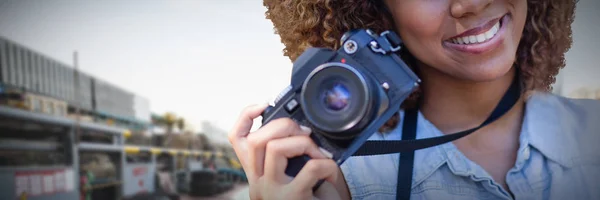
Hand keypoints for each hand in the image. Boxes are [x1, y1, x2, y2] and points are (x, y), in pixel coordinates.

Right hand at [228, 104, 350, 199]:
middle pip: (257, 139)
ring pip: (276, 148)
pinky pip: (311, 168)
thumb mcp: (291, 176)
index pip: (237, 139)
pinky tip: (331, 173)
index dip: (246, 116)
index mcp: (256, 174)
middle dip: (284, 126)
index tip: (264, 105)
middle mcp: (258, 183)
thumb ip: (287, 156)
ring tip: (318, 153)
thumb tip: (300, 126)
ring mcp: (272, 192)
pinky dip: (327, 165)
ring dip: (304, 143)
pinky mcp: (292, 199)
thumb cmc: (310, 199)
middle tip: (306, 134)